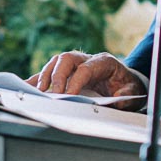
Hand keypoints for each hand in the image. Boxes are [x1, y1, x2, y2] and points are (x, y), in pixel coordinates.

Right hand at [29, 51, 147, 103]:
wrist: (126, 80)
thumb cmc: (127, 85)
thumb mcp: (132, 92)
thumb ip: (125, 97)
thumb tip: (115, 102)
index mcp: (104, 62)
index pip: (85, 69)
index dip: (75, 82)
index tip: (68, 96)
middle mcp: (87, 58)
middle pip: (66, 59)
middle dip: (57, 76)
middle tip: (52, 94)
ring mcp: (76, 62)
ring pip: (56, 62)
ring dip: (45, 76)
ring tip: (37, 91)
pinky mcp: (68, 70)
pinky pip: (50, 71)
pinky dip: (38, 78)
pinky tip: (28, 86)